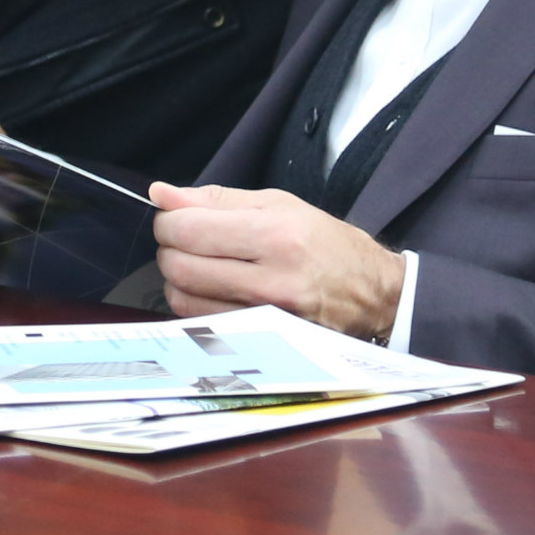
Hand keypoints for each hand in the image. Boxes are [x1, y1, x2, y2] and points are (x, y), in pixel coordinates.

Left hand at [148, 181, 405, 340]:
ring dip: (177, 279)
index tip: (175, 217)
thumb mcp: (279, 205)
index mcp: (275, 234)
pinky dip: (194, 304)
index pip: (189, 228)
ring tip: (199, 265)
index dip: (168, 221)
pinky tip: (211, 290)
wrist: (373, 295)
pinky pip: (203, 323)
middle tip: (184, 241)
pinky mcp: (263, 341)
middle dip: (169, 249)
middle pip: (180, 266)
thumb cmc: (326, 244)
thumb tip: (161, 193)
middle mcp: (270, 278)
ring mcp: (266, 317)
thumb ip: (217, 199)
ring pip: (184, 299)